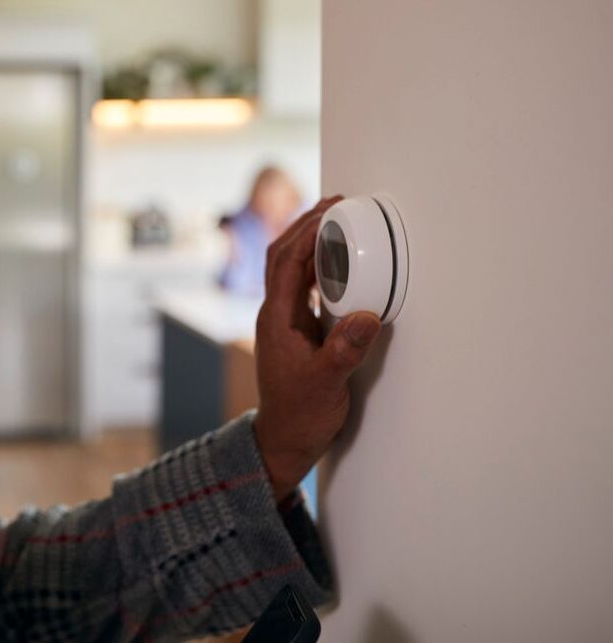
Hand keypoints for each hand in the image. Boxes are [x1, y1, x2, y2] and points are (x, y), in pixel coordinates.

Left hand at [253, 196, 382, 500]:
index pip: (286, 262)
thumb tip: (367, 316)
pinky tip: (337, 262)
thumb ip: (345, 351)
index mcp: (276, 318)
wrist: (284, 440)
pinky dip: (318, 266)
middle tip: (335, 203)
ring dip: (311, 242)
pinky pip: (304, 286)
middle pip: (283, 255)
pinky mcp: (296, 329)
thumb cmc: (300, 414)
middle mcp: (276, 313)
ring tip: (338, 221)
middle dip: (306, 225)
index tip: (331, 210)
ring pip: (292, 268)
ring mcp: (284, 320)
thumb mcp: (327, 384)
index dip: (307, 232)